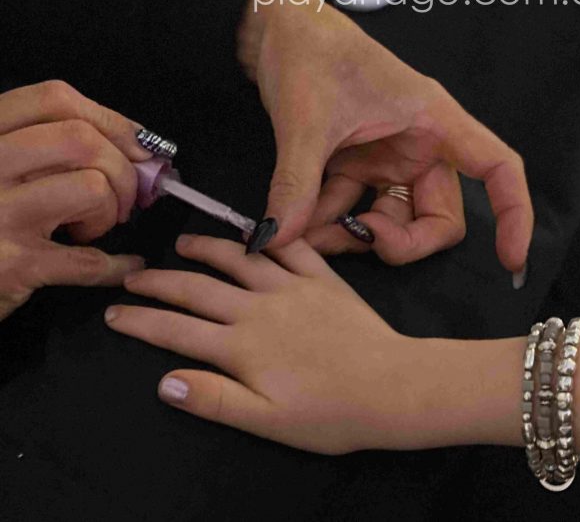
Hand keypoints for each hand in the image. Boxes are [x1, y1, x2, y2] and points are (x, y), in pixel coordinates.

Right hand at [0, 81, 148, 319]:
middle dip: (123, 169)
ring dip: (111, 212)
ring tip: (92, 228)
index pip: (55, 100)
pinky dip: (120, 264)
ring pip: (92, 187)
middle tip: (125, 198)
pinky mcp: (14, 264)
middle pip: (81, 139)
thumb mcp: (2, 167)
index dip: (112, 121)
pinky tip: (126, 265)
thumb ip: (51, 147)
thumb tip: (137, 149)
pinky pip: (91, 259)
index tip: (139, 147)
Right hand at [105, 235, 434, 454]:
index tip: (114, 312)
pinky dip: (269, 236)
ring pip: (238, 259)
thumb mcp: (267, 421)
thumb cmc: (330, 413)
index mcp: (241, 346)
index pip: (176, 329)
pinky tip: (255, 230)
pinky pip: (291, 248)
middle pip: (197, 289)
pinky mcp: (322, 278)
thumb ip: (214, 399)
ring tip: (182, 243)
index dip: (140, 321)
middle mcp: (259, 308)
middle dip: (160, 282)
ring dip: (206, 248)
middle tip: (134, 276)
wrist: (391, 387)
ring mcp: (291, 287)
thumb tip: (164, 381)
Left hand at [239, 0, 532, 271]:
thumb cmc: (309, 54)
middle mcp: (419, 146)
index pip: (496, 167)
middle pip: (437, 217)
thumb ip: (296, 184)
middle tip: (359, 239)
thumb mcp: (305, 122)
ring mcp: (388, 160)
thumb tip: (279, 237)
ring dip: (353, 238)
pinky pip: (354, 211)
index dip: (514, 213)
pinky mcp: (359, 166)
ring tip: (303, 234)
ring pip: (394, 222)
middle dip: (400, 242)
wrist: (280, 33)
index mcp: (432, 122)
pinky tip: (294, 223)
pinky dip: (329, 224)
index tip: (510, 260)